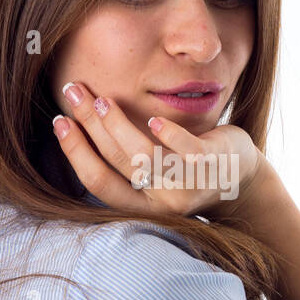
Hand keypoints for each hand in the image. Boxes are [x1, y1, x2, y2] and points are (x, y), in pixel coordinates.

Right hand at [52, 80, 268, 218]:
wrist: (239, 176)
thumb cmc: (186, 166)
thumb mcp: (153, 171)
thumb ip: (124, 157)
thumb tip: (81, 121)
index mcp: (142, 205)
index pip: (99, 182)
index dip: (76, 153)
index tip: (59, 122)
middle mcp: (162, 202)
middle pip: (117, 164)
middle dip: (89, 127)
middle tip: (72, 93)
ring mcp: (188, 185)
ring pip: (145, 159)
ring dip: (119, 127)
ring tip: (102, 99)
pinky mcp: (211, 167)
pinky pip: (187, 153)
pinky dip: (169, 136)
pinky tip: (153, 118)